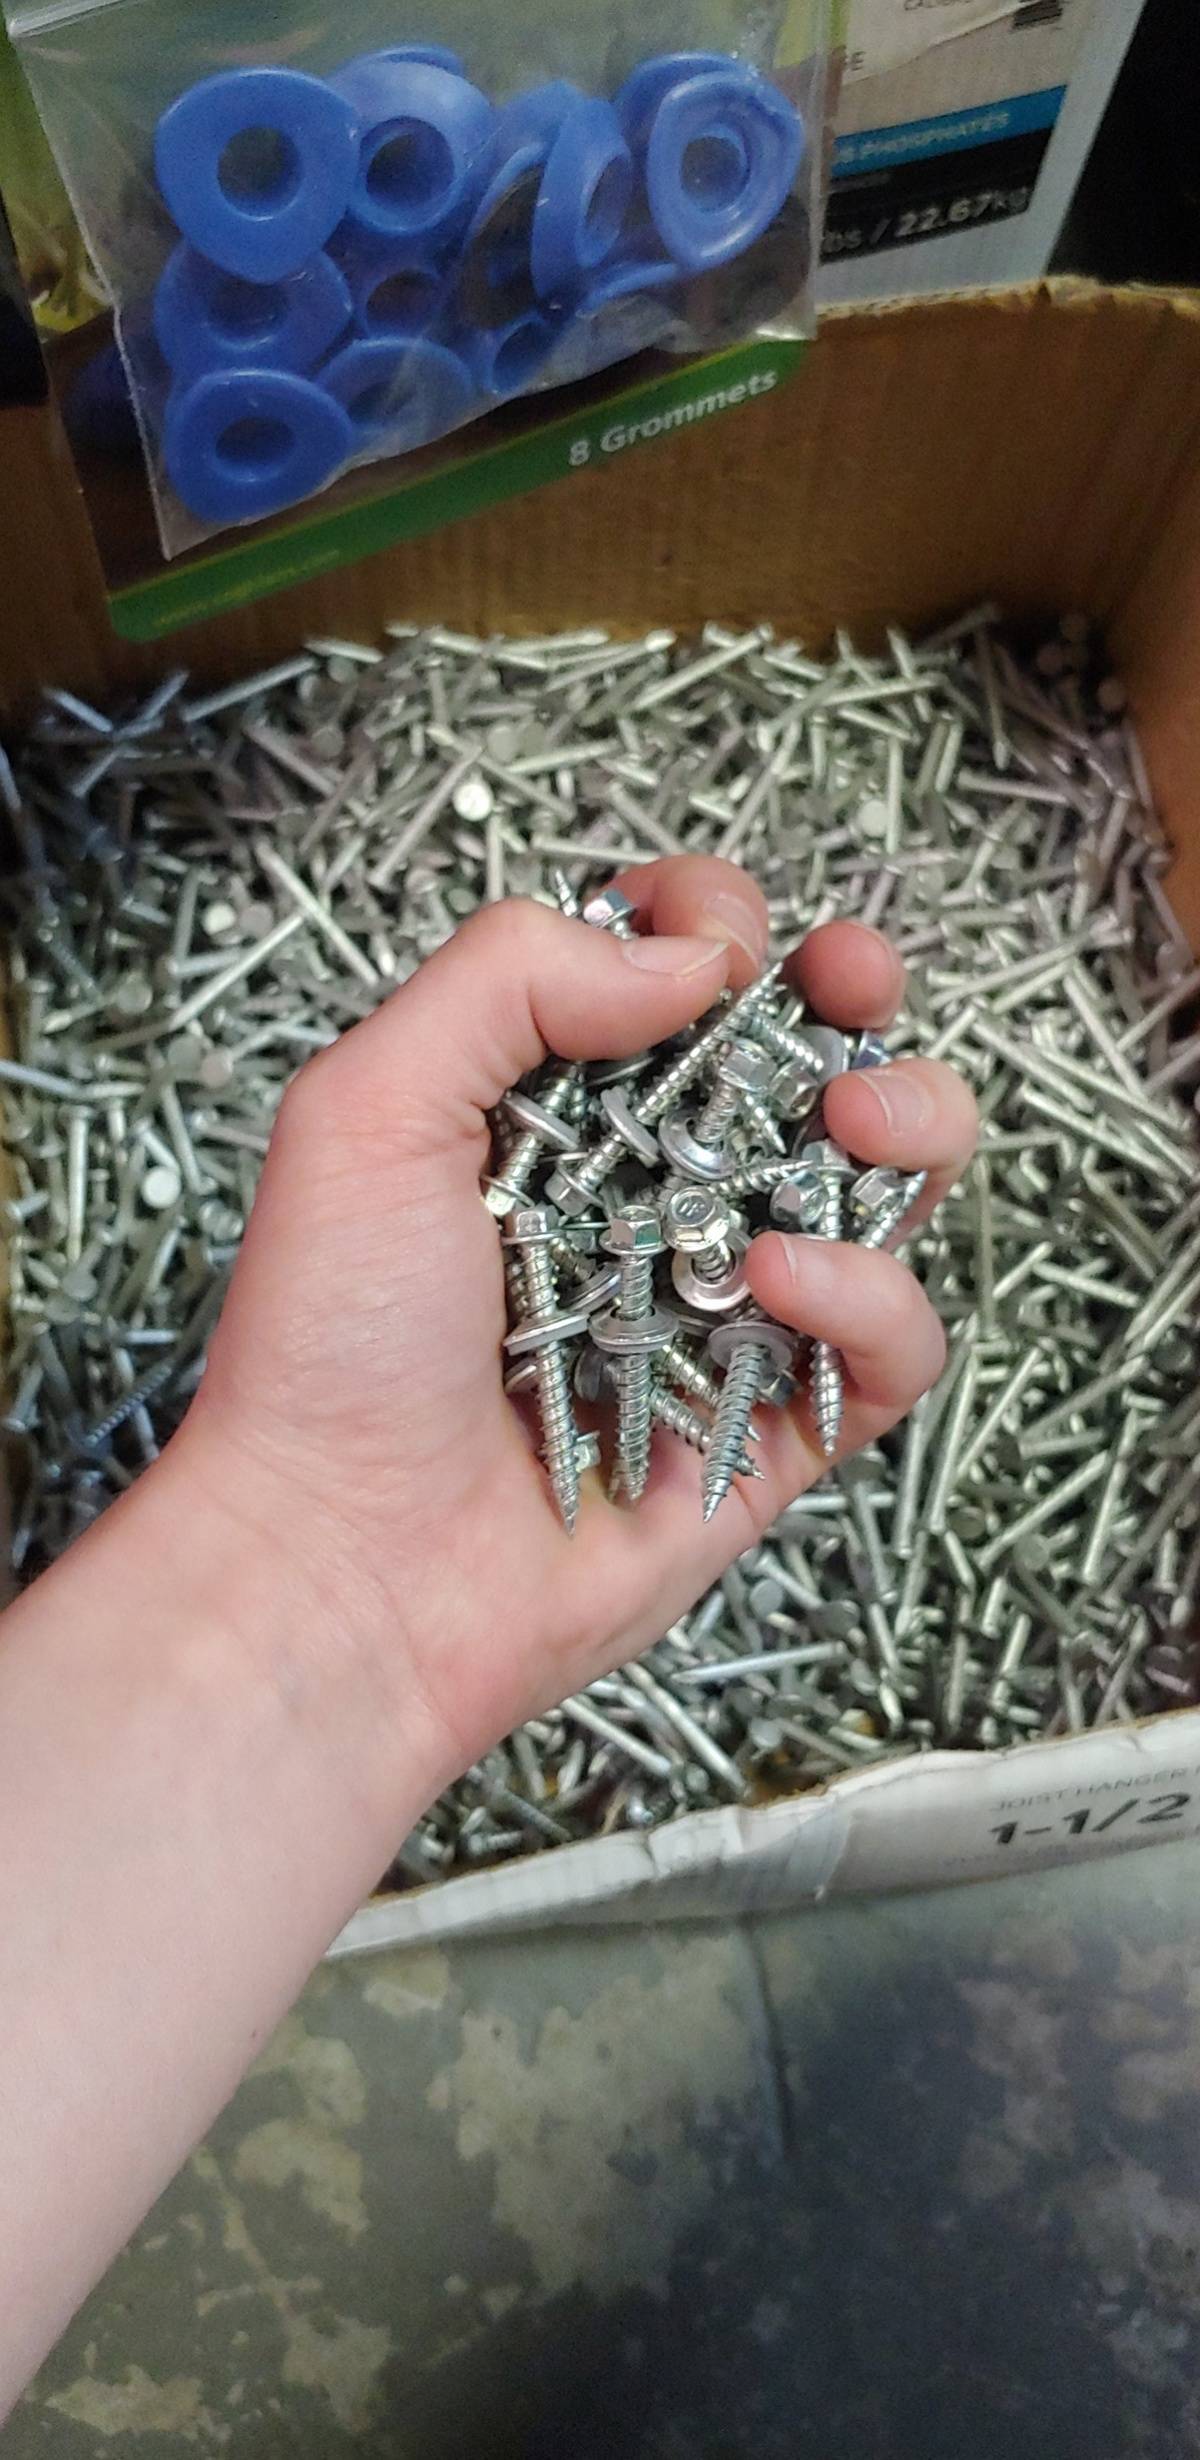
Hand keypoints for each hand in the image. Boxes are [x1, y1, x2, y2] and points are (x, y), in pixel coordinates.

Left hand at [181, 858, 975, 1801]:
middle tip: (850, 982)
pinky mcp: (772, 1427)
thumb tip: (689, 955)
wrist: (341, 1565)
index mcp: (548, 1114)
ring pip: (879, 1187)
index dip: (715, 928)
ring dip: (906, 1120)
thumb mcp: (367, 1109)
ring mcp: (717, 1311)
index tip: (717, 937)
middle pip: (801, 1061)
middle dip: (852, 995)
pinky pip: (888, 1347)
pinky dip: (869, 1297)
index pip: (670, 978)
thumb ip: (513, 980)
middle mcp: (645, 1200)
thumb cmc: (324, 1352)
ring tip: (855, 1118)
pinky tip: (782, 1283)